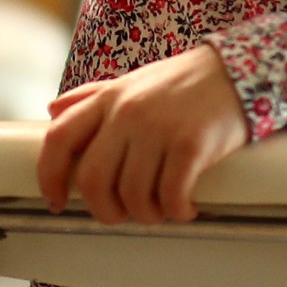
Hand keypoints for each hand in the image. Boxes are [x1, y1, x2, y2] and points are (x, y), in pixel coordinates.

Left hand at [36, 45, 248, 223]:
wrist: (237, 70)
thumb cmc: (183, 82)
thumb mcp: (132, 82)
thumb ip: (92, 96)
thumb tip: (52, 110)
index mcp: (108, 99)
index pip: (59, 139)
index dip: (49, 177)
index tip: (56, 201)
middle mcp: (127, 112)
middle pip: (93, 180)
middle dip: (105, 210)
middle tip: (122, 216)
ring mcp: (158, 128)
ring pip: (133, 195)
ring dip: (147, 214)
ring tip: (162, 208)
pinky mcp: (191, 144)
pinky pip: (171, 196)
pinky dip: (177, 211)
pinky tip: (186, 207)